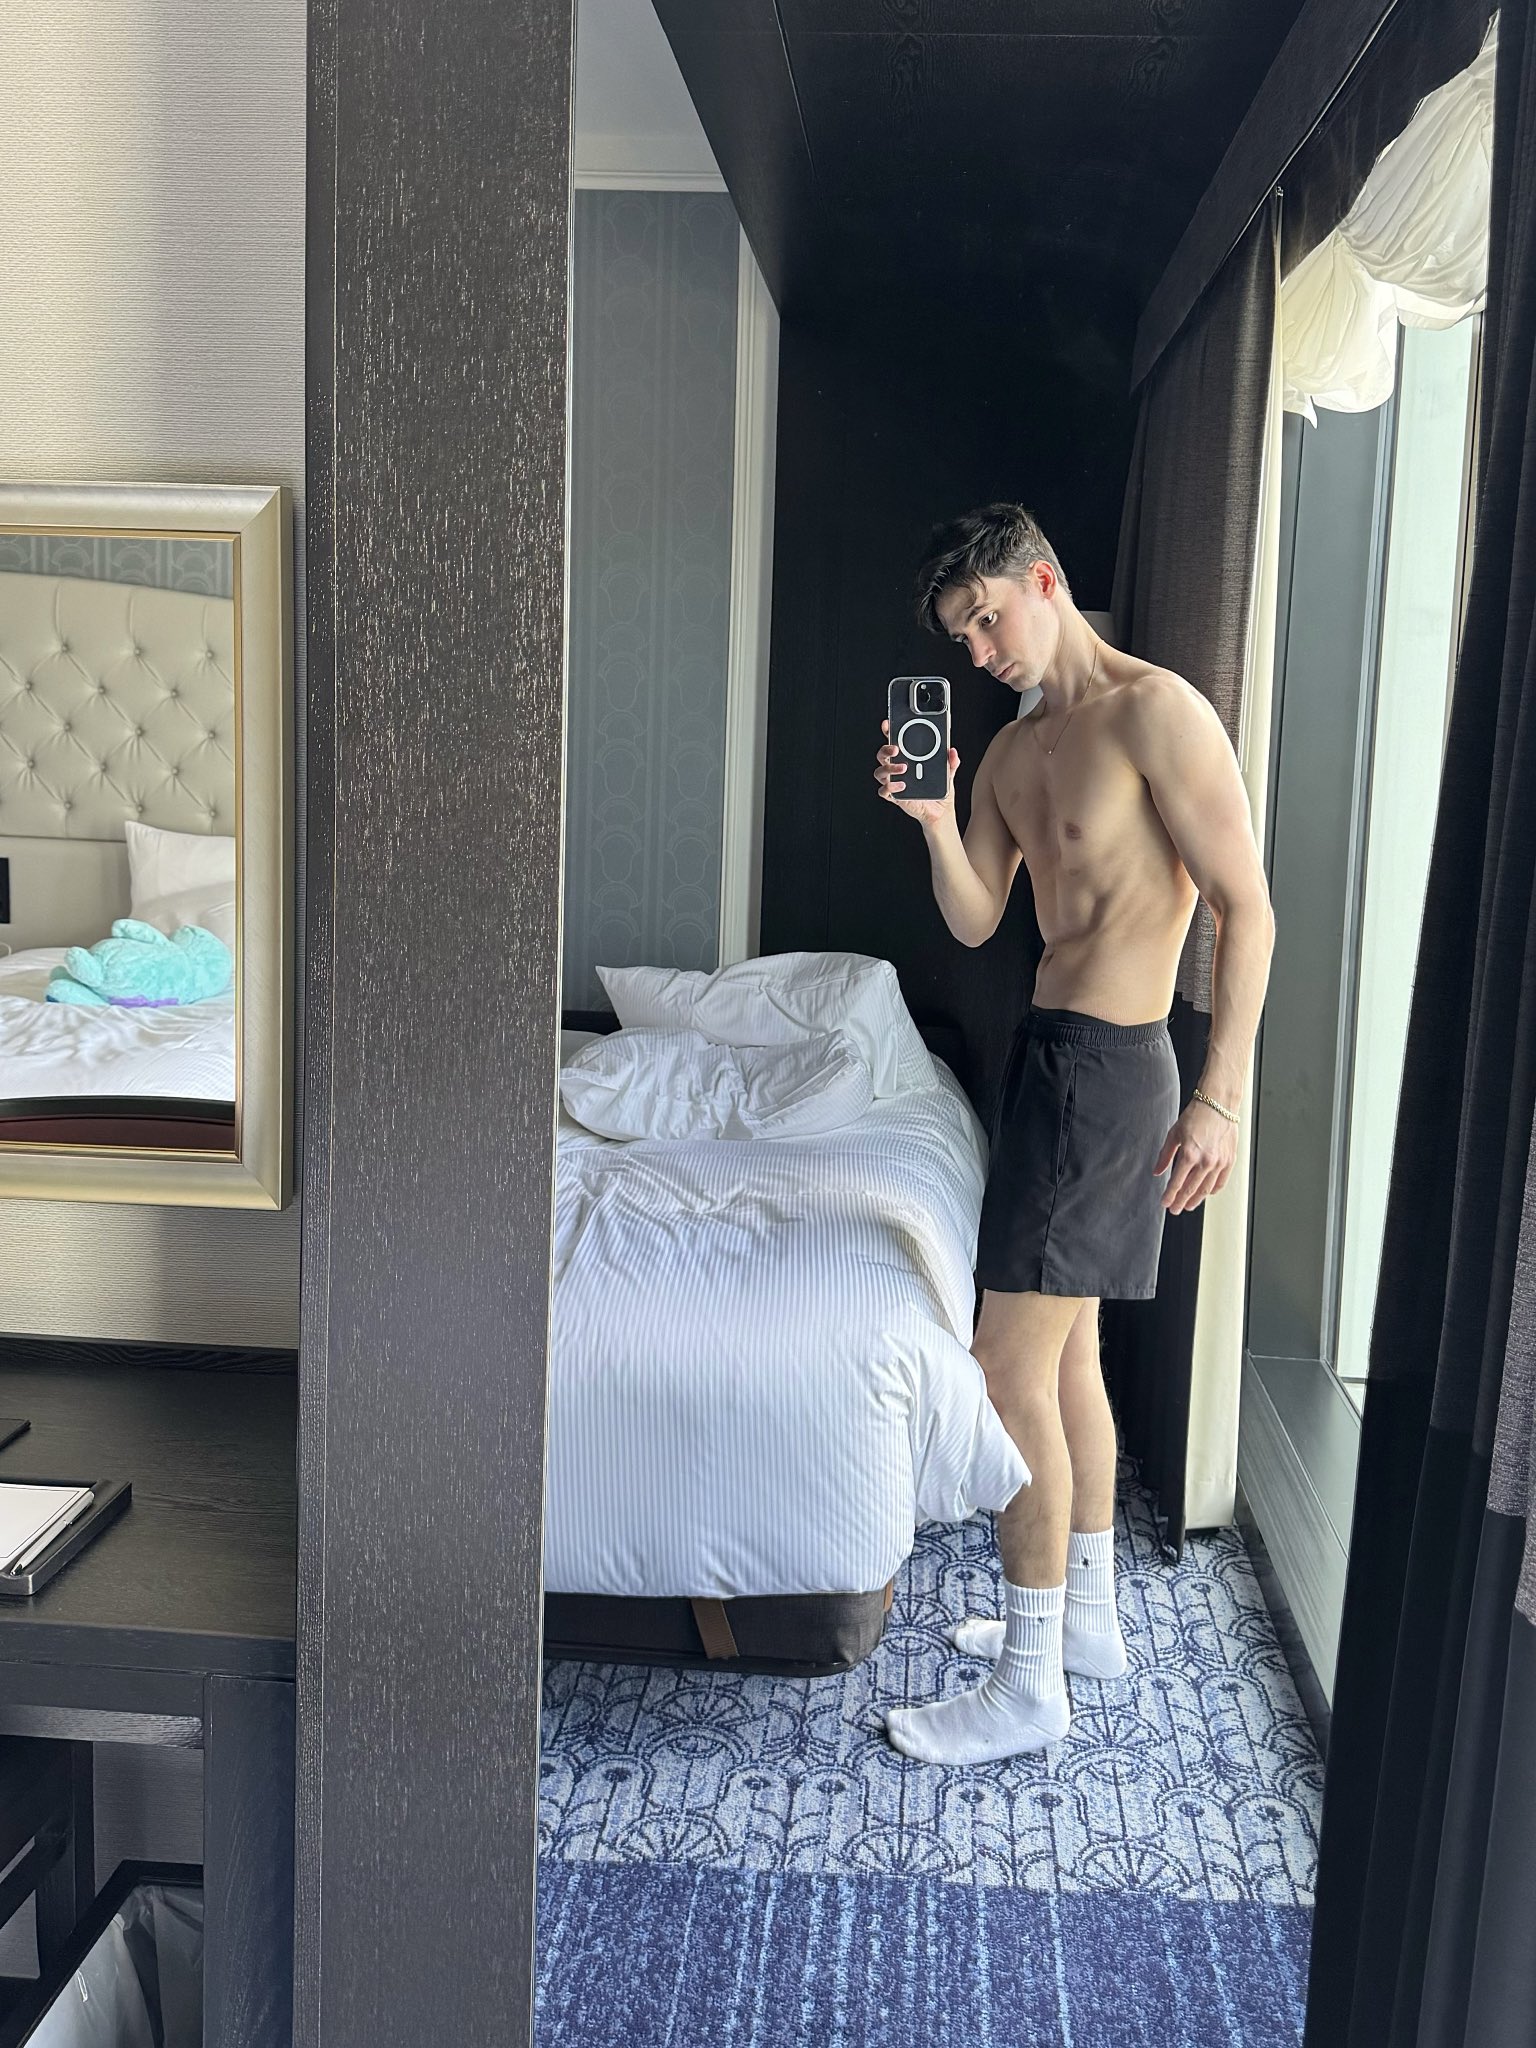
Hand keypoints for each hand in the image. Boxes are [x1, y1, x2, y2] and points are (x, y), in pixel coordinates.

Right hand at [875, 718, 959, 827]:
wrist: (939, 812)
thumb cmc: (939, 791)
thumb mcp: (948, 773)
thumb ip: (951, 762)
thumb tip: (953, 752)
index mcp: (907, 759)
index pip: (894, 742)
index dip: (889, 732)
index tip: (888, 724)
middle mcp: (897, 770)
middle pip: (882, 755)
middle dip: (885, 749)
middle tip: (896, 748)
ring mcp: (894, 782)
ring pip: (880, 772)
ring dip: (889, 768)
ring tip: (903, 768)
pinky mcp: (895, 796)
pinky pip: (884, 791)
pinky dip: (890, 787)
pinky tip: (902, 785)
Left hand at [1153, 1099, 1237, 1213]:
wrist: (1218, 1105)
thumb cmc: (1196, 1115)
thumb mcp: (1174, 1134)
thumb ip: (1165, 1155)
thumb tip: (1157, 1171)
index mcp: (1190, 1154)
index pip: (1177, 1182)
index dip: (1169, 1196)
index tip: (1165, 1203)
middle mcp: (1206, 1161)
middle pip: (1191, 1190)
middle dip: (1181, 1202)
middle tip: (1175, 1209)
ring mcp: (1219, 1162)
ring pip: (1206, 1189)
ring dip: (1196, 1200)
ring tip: (1189, 1205)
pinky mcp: (1229, 1161)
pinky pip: (1220, 1182)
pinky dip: (1212, 1190)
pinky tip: (1206, 1193)